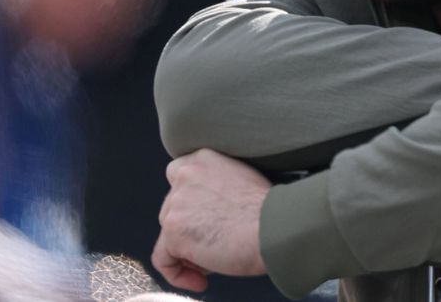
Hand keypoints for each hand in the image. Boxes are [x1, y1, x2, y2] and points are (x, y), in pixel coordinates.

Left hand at [153, 149, 270, 291]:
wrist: (277, 226)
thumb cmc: (271, 211)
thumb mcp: (241, 181)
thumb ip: (217, 188)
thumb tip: (206, 214)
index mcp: (204, 158)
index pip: (179, 178)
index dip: (189, 204)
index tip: (204, 220)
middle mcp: (186, 174)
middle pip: (172, 210)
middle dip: (191, 231)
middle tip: (217, 245)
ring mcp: (177, 203)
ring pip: (169, 235)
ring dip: (190, 251)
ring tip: (218, 259)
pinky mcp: (174, 231)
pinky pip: (163, 260)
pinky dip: (178, 274)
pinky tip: (201, 281)